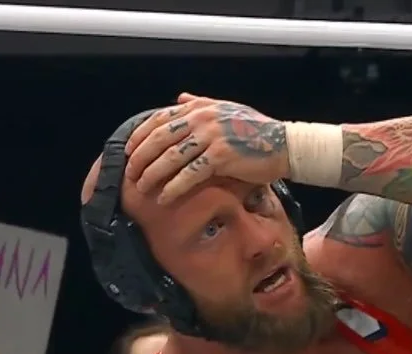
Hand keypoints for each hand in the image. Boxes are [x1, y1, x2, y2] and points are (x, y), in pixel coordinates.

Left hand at [125, 93, 288, 204]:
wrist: (283, 144)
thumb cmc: (256, 130)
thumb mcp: (226, 110)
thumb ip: (200, 103)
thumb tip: (179, 98)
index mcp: (200, 107)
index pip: (160, 119)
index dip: (139, 136)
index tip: (127, 151)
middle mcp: (202, 119)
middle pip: (159, 139)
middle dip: (140, 158)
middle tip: (130, 173)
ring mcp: (211, 136)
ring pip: (170, 158)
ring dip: (152, 175)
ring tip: (142, 188)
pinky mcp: (221, 157)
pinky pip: (190, 174)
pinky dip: (174, 187)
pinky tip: (165, 197)